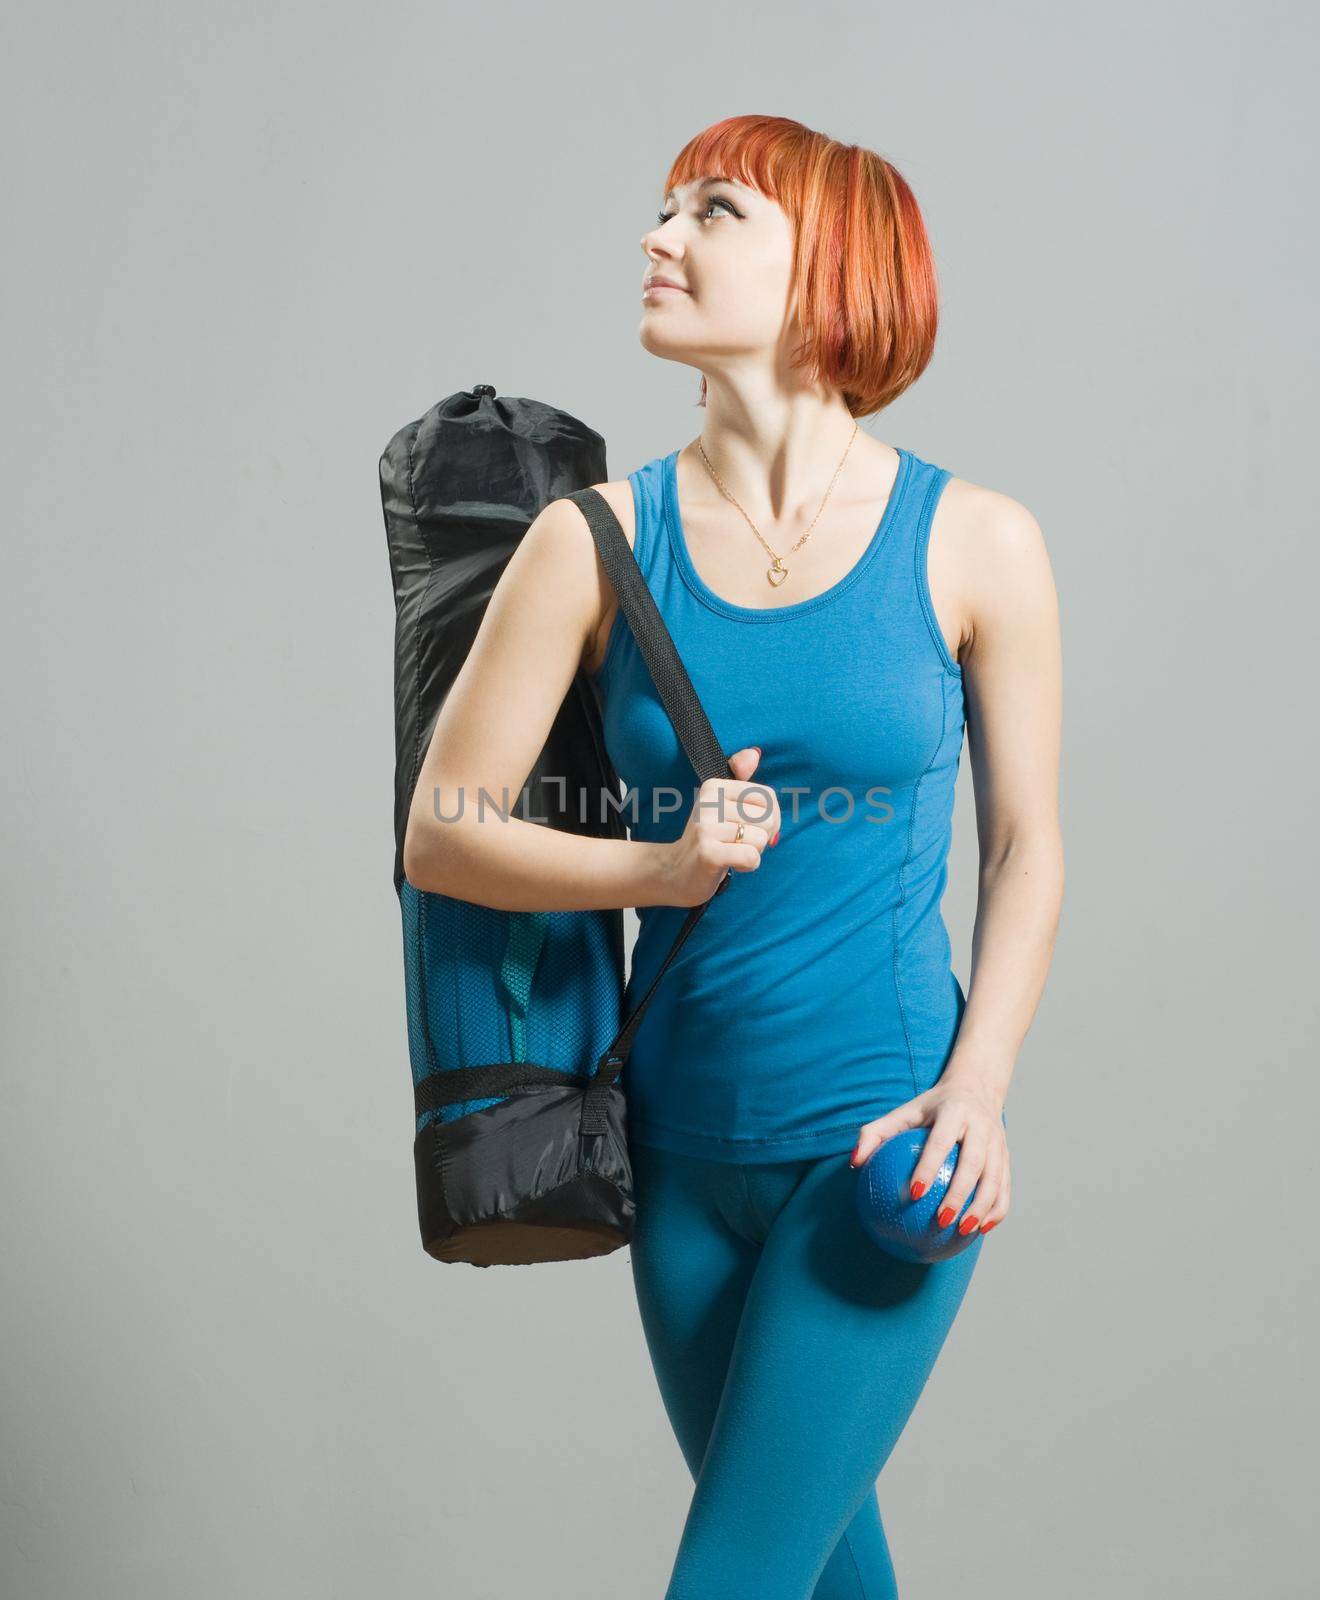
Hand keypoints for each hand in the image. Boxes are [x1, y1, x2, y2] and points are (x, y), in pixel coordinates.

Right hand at [661, 746, 780, 906]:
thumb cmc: (709, 839)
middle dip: (762, 837)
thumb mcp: (723, 805)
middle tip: (739, 843)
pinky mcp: (708, 853)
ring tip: (731, 852)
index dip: (770, 818)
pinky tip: (731, 865)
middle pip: (768, 818)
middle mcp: (708, 802)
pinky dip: (748, 866)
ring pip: (760, 839)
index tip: (750, 827)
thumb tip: (754, 753)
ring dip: (753, 852)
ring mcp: (706, 827)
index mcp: (713, 786)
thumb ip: (740, 778)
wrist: (675, 872)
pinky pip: (751, 857)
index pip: (768, 797)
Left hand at [849, 1070, 1010, 1236]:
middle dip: (960, 1194)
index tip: (915, 1193)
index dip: (929, 1167)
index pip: (940, 1142)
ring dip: (982, 1206)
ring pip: (995, 1178)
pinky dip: (997, 1209)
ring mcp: (998, 1142)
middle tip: (942, 1220)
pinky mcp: (1007, 1156)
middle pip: (974, 1163)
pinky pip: (1005, 1187)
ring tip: (963, 1230)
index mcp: (953, 1112)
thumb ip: (875, 1133)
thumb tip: (854, 1162)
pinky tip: (981, 1230)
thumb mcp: (903, 1111)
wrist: (976, 1088)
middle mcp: (980, 1126)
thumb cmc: (931, 1107)